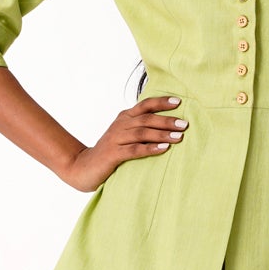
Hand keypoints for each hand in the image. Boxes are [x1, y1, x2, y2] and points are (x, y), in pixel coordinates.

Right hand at [60, 93, 187, 191]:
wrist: (83, 167)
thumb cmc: (110, 152)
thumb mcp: (125, 136)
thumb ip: (141, 129)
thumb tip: (170, 127)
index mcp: (124, 117)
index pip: (145, 105)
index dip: (161, 102)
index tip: (179, 102)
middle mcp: (120, 125)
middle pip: (146, 119)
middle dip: (167, 120)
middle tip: (185, 124)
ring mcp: (115, 139)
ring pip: (142, 133)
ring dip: (162, 134)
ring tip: (179, 137)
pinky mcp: (113, 154)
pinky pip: (134, 150)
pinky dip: (150, 149)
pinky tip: (163, 149)